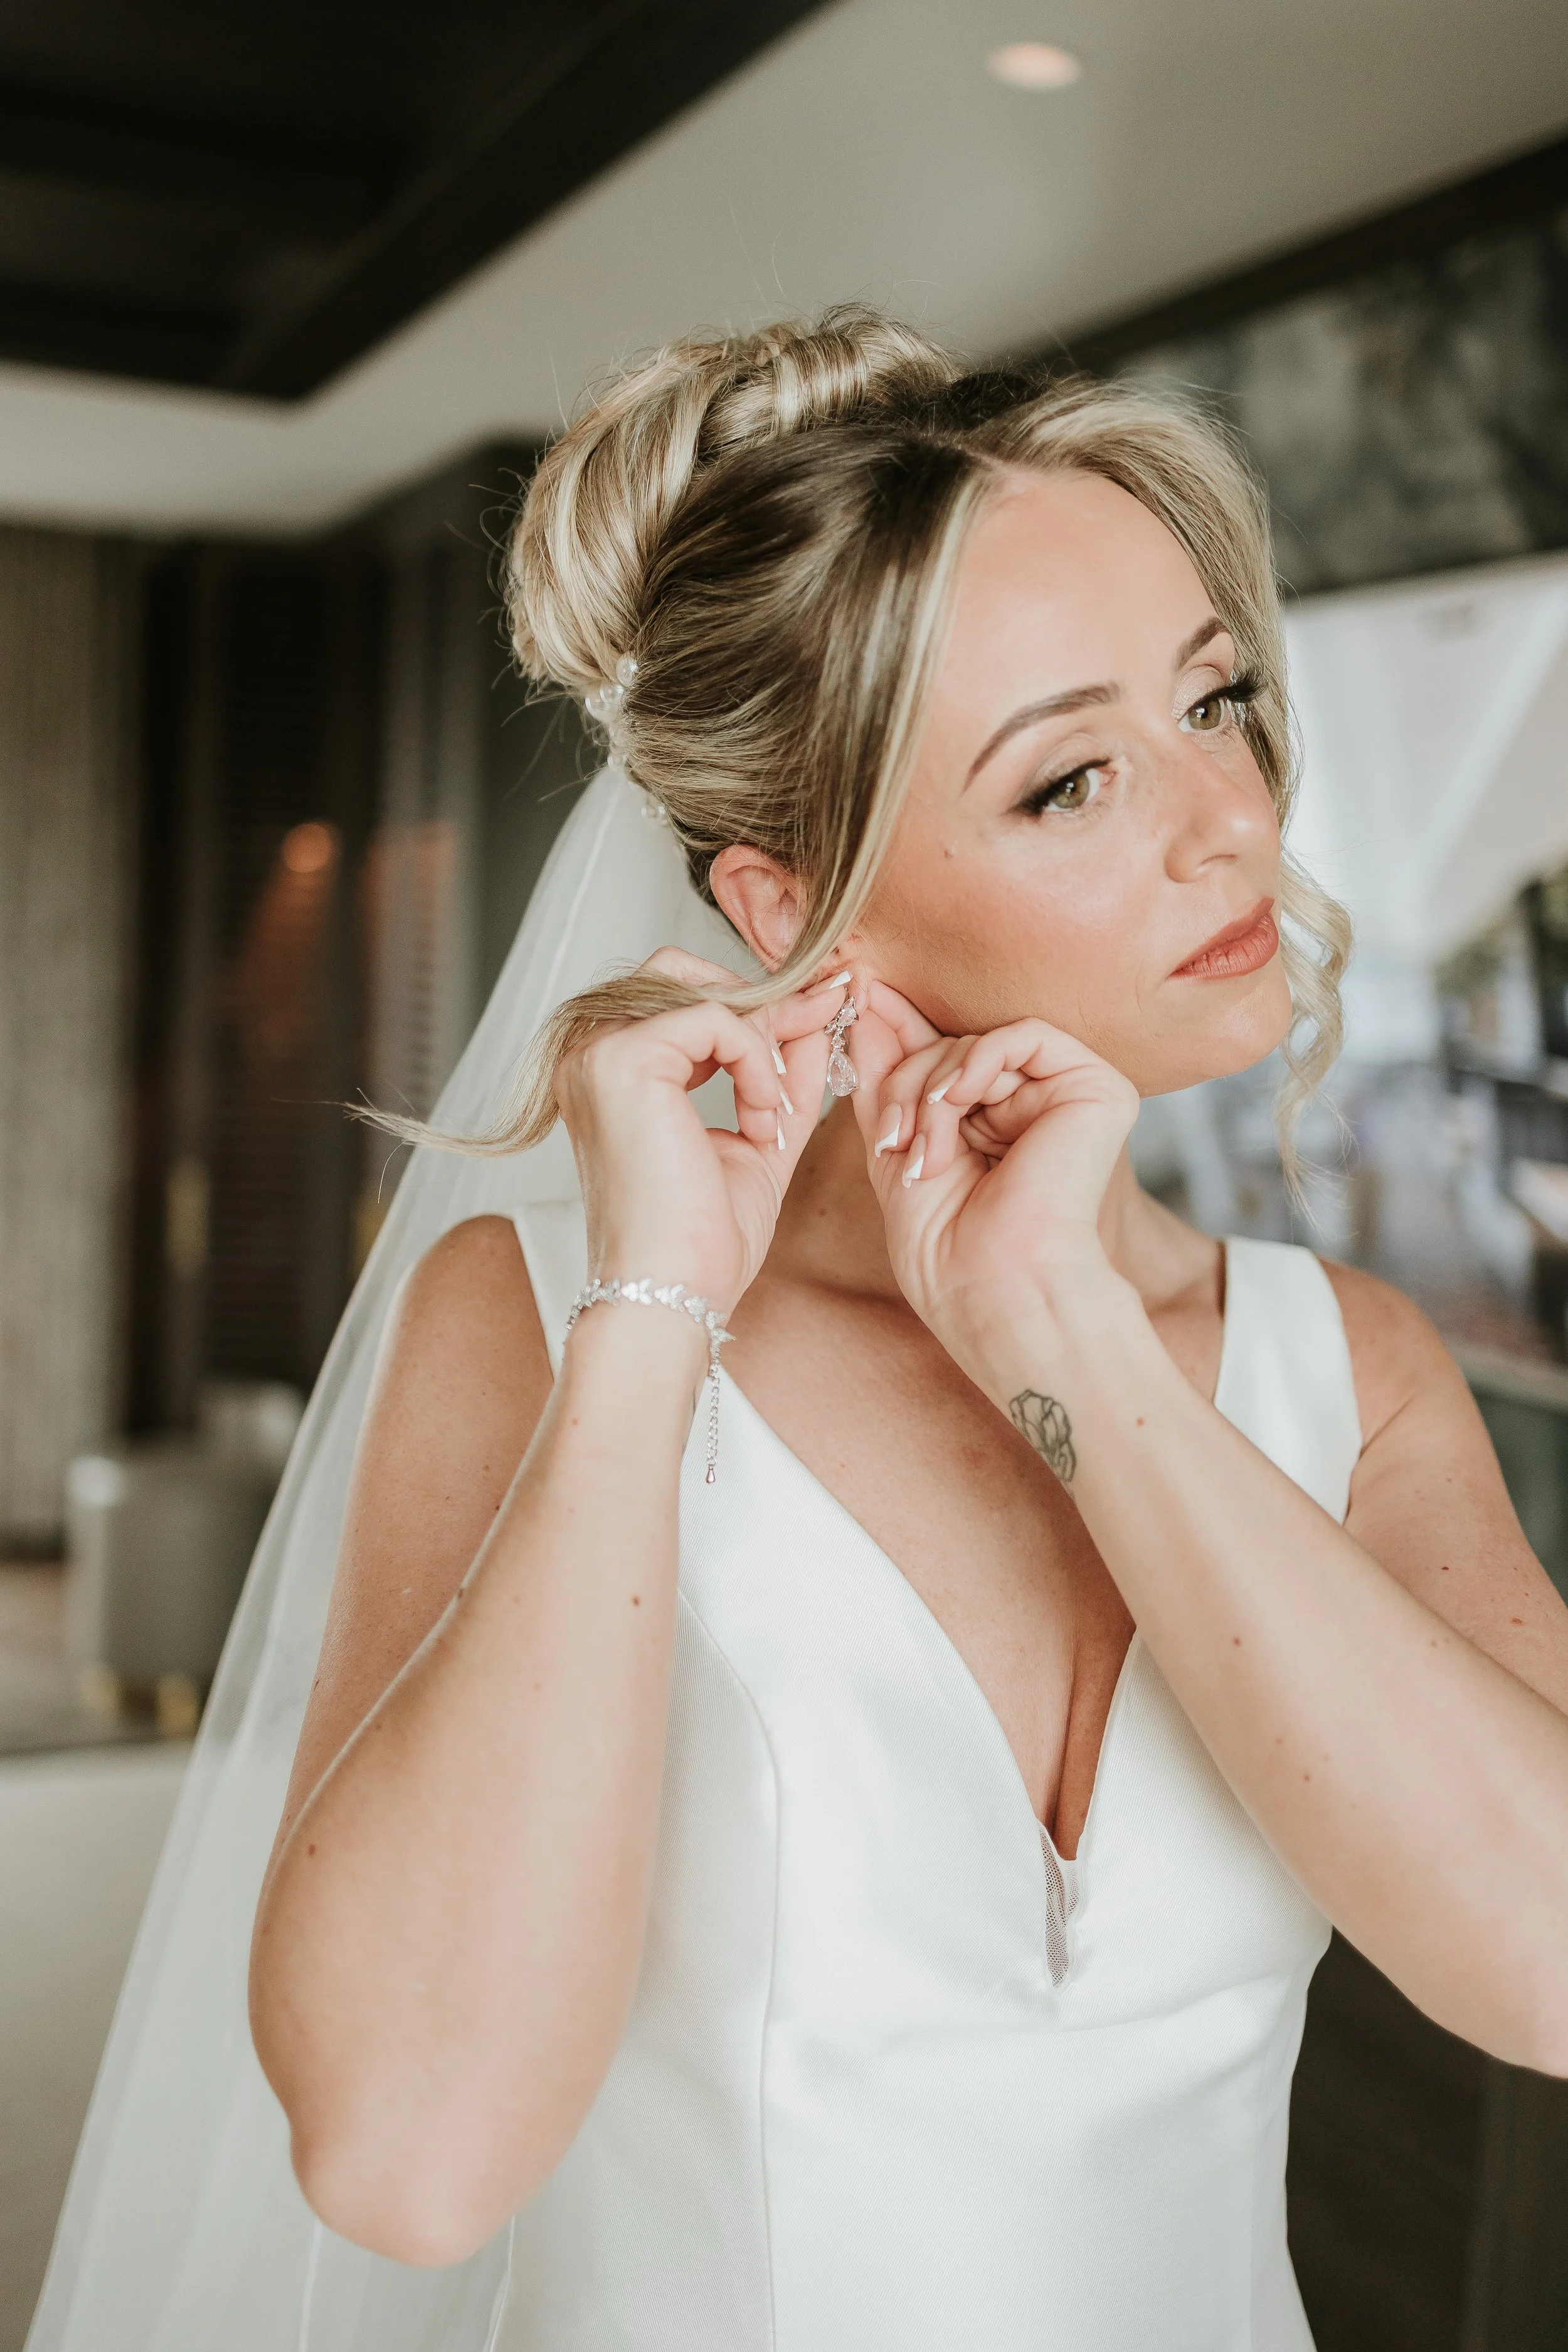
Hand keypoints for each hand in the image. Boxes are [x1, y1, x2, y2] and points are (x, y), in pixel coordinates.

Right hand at [554, 950, 845, 1316]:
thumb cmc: (701, 1240)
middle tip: (816, 1032)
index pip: (685, 998)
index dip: (761, 1008)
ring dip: (762, 1038)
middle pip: (681, 970)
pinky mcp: (622, 1060)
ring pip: (701, 988)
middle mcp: (590, 1054)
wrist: (671, 1295)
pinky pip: (717, 1019)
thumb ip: (784, 1070)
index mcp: (611, 1072)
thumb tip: (819, 1012)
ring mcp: (598, 1052)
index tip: (827, 1012)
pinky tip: (762, 1120)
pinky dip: (757, 1062)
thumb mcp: (760, 1133)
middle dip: (759, 1003)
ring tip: (775, 1110)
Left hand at [847, 979, 1138, 1362]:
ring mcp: (1067, 1100)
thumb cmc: (945, 1248)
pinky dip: (979, 1059)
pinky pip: (1027, 1034)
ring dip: (935, 1087)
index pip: (941, 1058)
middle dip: (907, 1084)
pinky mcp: (1100, 1091)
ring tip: (927, 1149)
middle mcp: (1032, 1109)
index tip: (858, 999)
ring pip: (982, 1042)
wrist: (992, 1287)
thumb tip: (867, 1003)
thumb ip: (885, 1074)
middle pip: (953, 1048)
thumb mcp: (895, 1145)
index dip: (898, 1032)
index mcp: (992, 1126)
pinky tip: (958, 1100)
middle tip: (894, 1138)